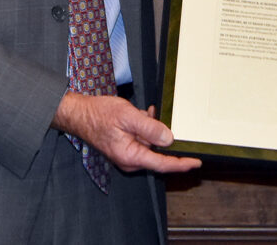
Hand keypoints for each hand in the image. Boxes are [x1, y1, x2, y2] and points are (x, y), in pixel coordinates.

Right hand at [53, 91, 201, 173]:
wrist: (79, 114)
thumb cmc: (99, 115)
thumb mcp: (128, 117)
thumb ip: (150, 128)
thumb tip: (169, 139)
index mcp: (130, 156)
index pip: (162, 164)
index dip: (181, 163)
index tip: (196, 162)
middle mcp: (129, 160)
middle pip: (157, 151)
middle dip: (159, 133)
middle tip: (153, 115)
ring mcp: (127, 154)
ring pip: (150, 143)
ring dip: (150, 127)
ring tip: (141, 113)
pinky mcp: (125, 148)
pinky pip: (142, 139)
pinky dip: (144, 127)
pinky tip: (139, 116)